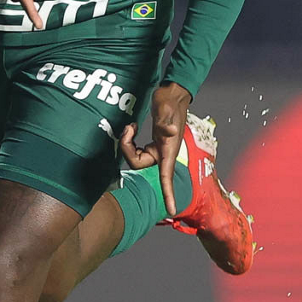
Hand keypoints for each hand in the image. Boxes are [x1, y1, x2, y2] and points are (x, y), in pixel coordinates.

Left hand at [119, 82, 191, 216]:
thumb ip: (165, 120)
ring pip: (135, 157)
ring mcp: (157, 149)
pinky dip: (130, 141)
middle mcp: (163, 152)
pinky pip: (136, 150)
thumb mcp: (166, 108)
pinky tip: (132, 128)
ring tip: (130, 126)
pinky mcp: (152, 143)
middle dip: (128, 148)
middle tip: (128, 128)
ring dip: (127, 144)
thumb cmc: (170, 100)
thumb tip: (168, 132)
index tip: (171, 209)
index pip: (167, 177)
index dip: (168, 193)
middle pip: (138, 163)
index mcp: (168, 149)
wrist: (173, 92)